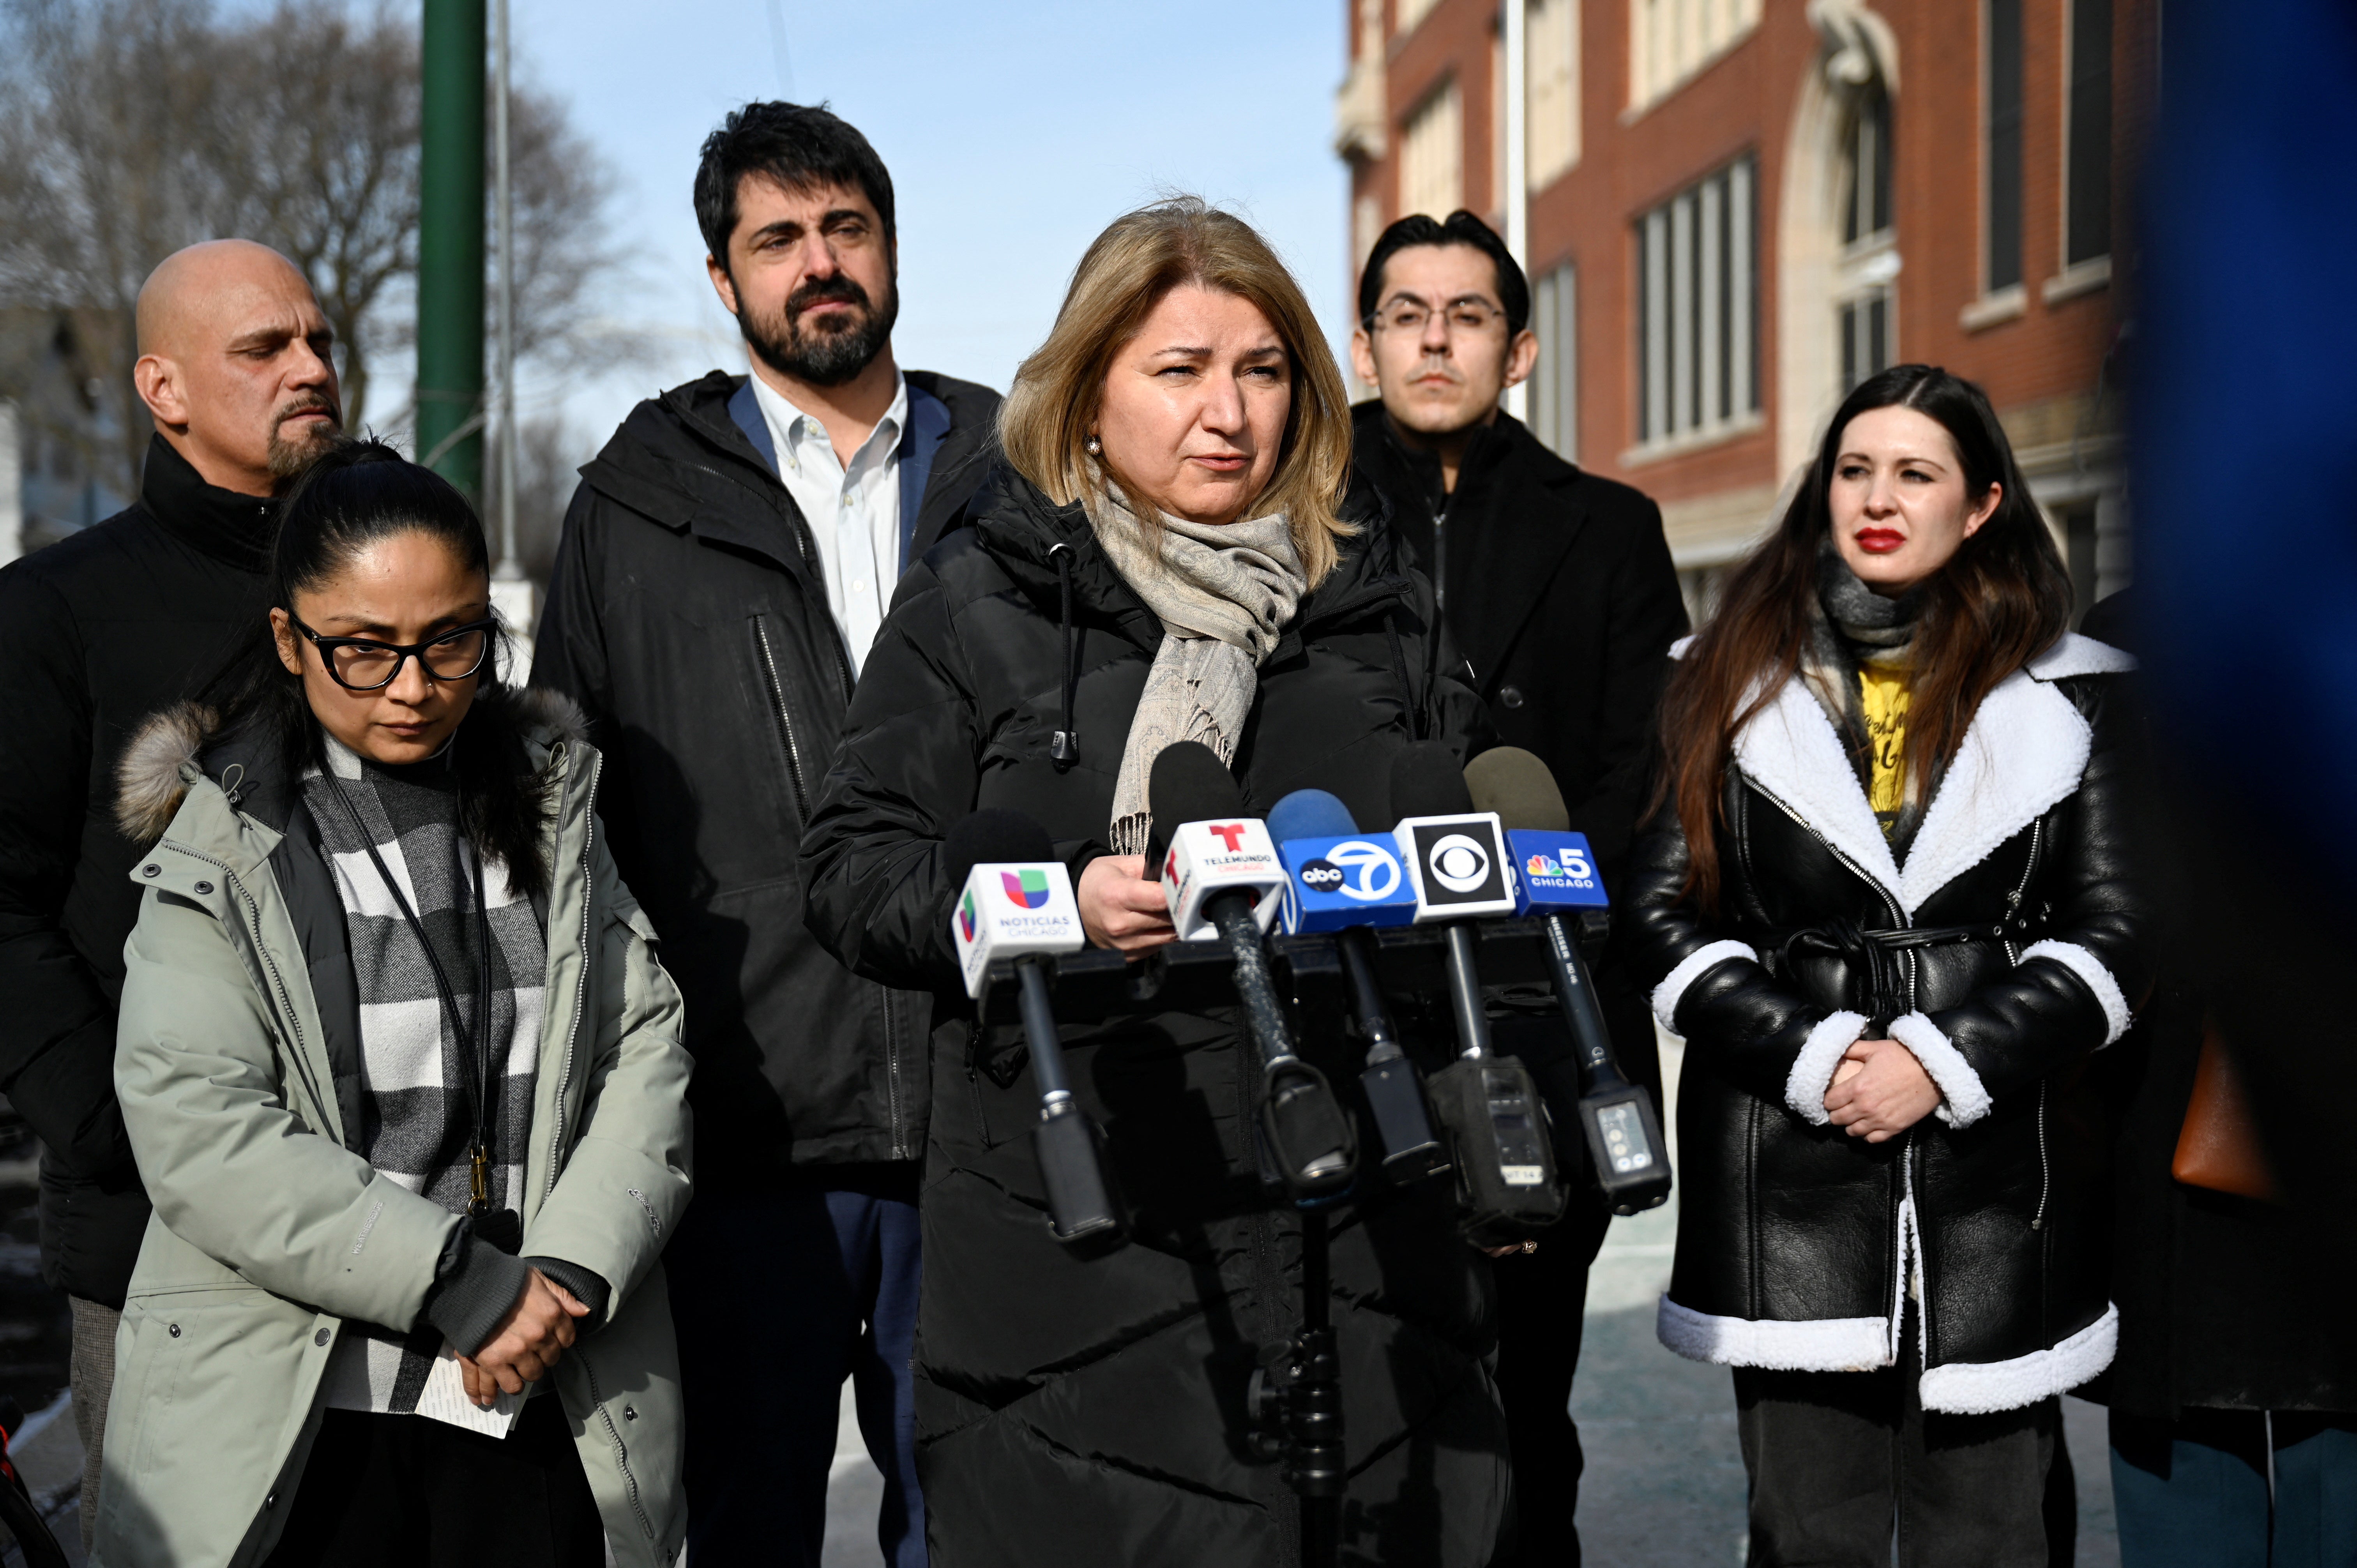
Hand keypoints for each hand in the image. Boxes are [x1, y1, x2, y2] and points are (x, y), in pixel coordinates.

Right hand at [459, 1269, 588, 1406]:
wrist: (470, 1285)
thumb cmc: (505, 1281)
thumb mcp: (538, 1280)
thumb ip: (562, 1297)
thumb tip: (584, 1311)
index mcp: (551, 1314)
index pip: (567, 1339)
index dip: (558, 1340)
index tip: (548, 1339)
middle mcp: (538, 1334)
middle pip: (551, 1359)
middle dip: (543, 1356)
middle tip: (531, 1352)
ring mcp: (517, 1350)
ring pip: (533, 1374)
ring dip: (527, 1371)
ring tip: (519, 1365)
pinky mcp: (494, 1361)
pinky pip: (511, 1384)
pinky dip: (510, 1384)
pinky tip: (508, 1380)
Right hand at [1077, 854, 1175, 953]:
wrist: (1075, 904)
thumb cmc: (1100, 881)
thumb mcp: (1124, 864)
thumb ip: (1153, 868)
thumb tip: (1180, 876)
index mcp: (1117, 896)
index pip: (1161, 899)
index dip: (1177, 892)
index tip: (1183, 888)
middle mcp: (1119, 924)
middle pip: (1168, 919)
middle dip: (1177, 907)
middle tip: (1177, 897)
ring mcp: (1123, 944)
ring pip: (1168, 936)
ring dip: (1172, 923)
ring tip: (1163, 910)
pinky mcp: (1128, 956)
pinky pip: (1159, 947)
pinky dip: (1161, 935)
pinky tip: (1152, 924)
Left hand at [1822, 1036, 1941, 1141]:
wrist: (1933, 1071)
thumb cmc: (1904, 1057)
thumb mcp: (1874, 1048)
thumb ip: (1852, 1049)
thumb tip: (1837, 1048)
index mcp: (1857, 1087)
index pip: (1829, 1102)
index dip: (1828, 1100)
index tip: (1831, 1097)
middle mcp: (1865, 1107)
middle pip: (1838, 1119)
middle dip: (1836, 1113)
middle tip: (1840, 1108)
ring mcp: (1880, 1120)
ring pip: (1853, 1132)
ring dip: (1850, 1125)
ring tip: (1853, 1117)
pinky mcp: (1894, 1128)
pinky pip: (1872, 1140)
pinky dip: (1867, 1135)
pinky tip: (1869, 1126)